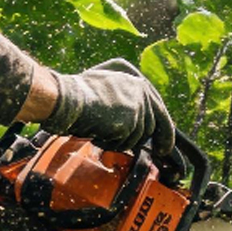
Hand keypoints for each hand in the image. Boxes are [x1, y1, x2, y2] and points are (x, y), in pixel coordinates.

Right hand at [41, 59, 176, 159]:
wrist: (67, 99)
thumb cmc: (76, 95)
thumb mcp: (104, 87)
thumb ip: (122, 97)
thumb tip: (136, 121)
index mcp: (134, 78)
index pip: (157, 105)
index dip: (164, 125)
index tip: (165, 140)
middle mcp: (139, 87)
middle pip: (155, 123)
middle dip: (159, 140)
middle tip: (161, 152)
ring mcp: (137, 104)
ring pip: (139, 136)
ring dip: (122, 141)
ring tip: (101, 133)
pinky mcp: (130, 121)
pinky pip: (126, 143)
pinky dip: (111, 144)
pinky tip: (97, 135)